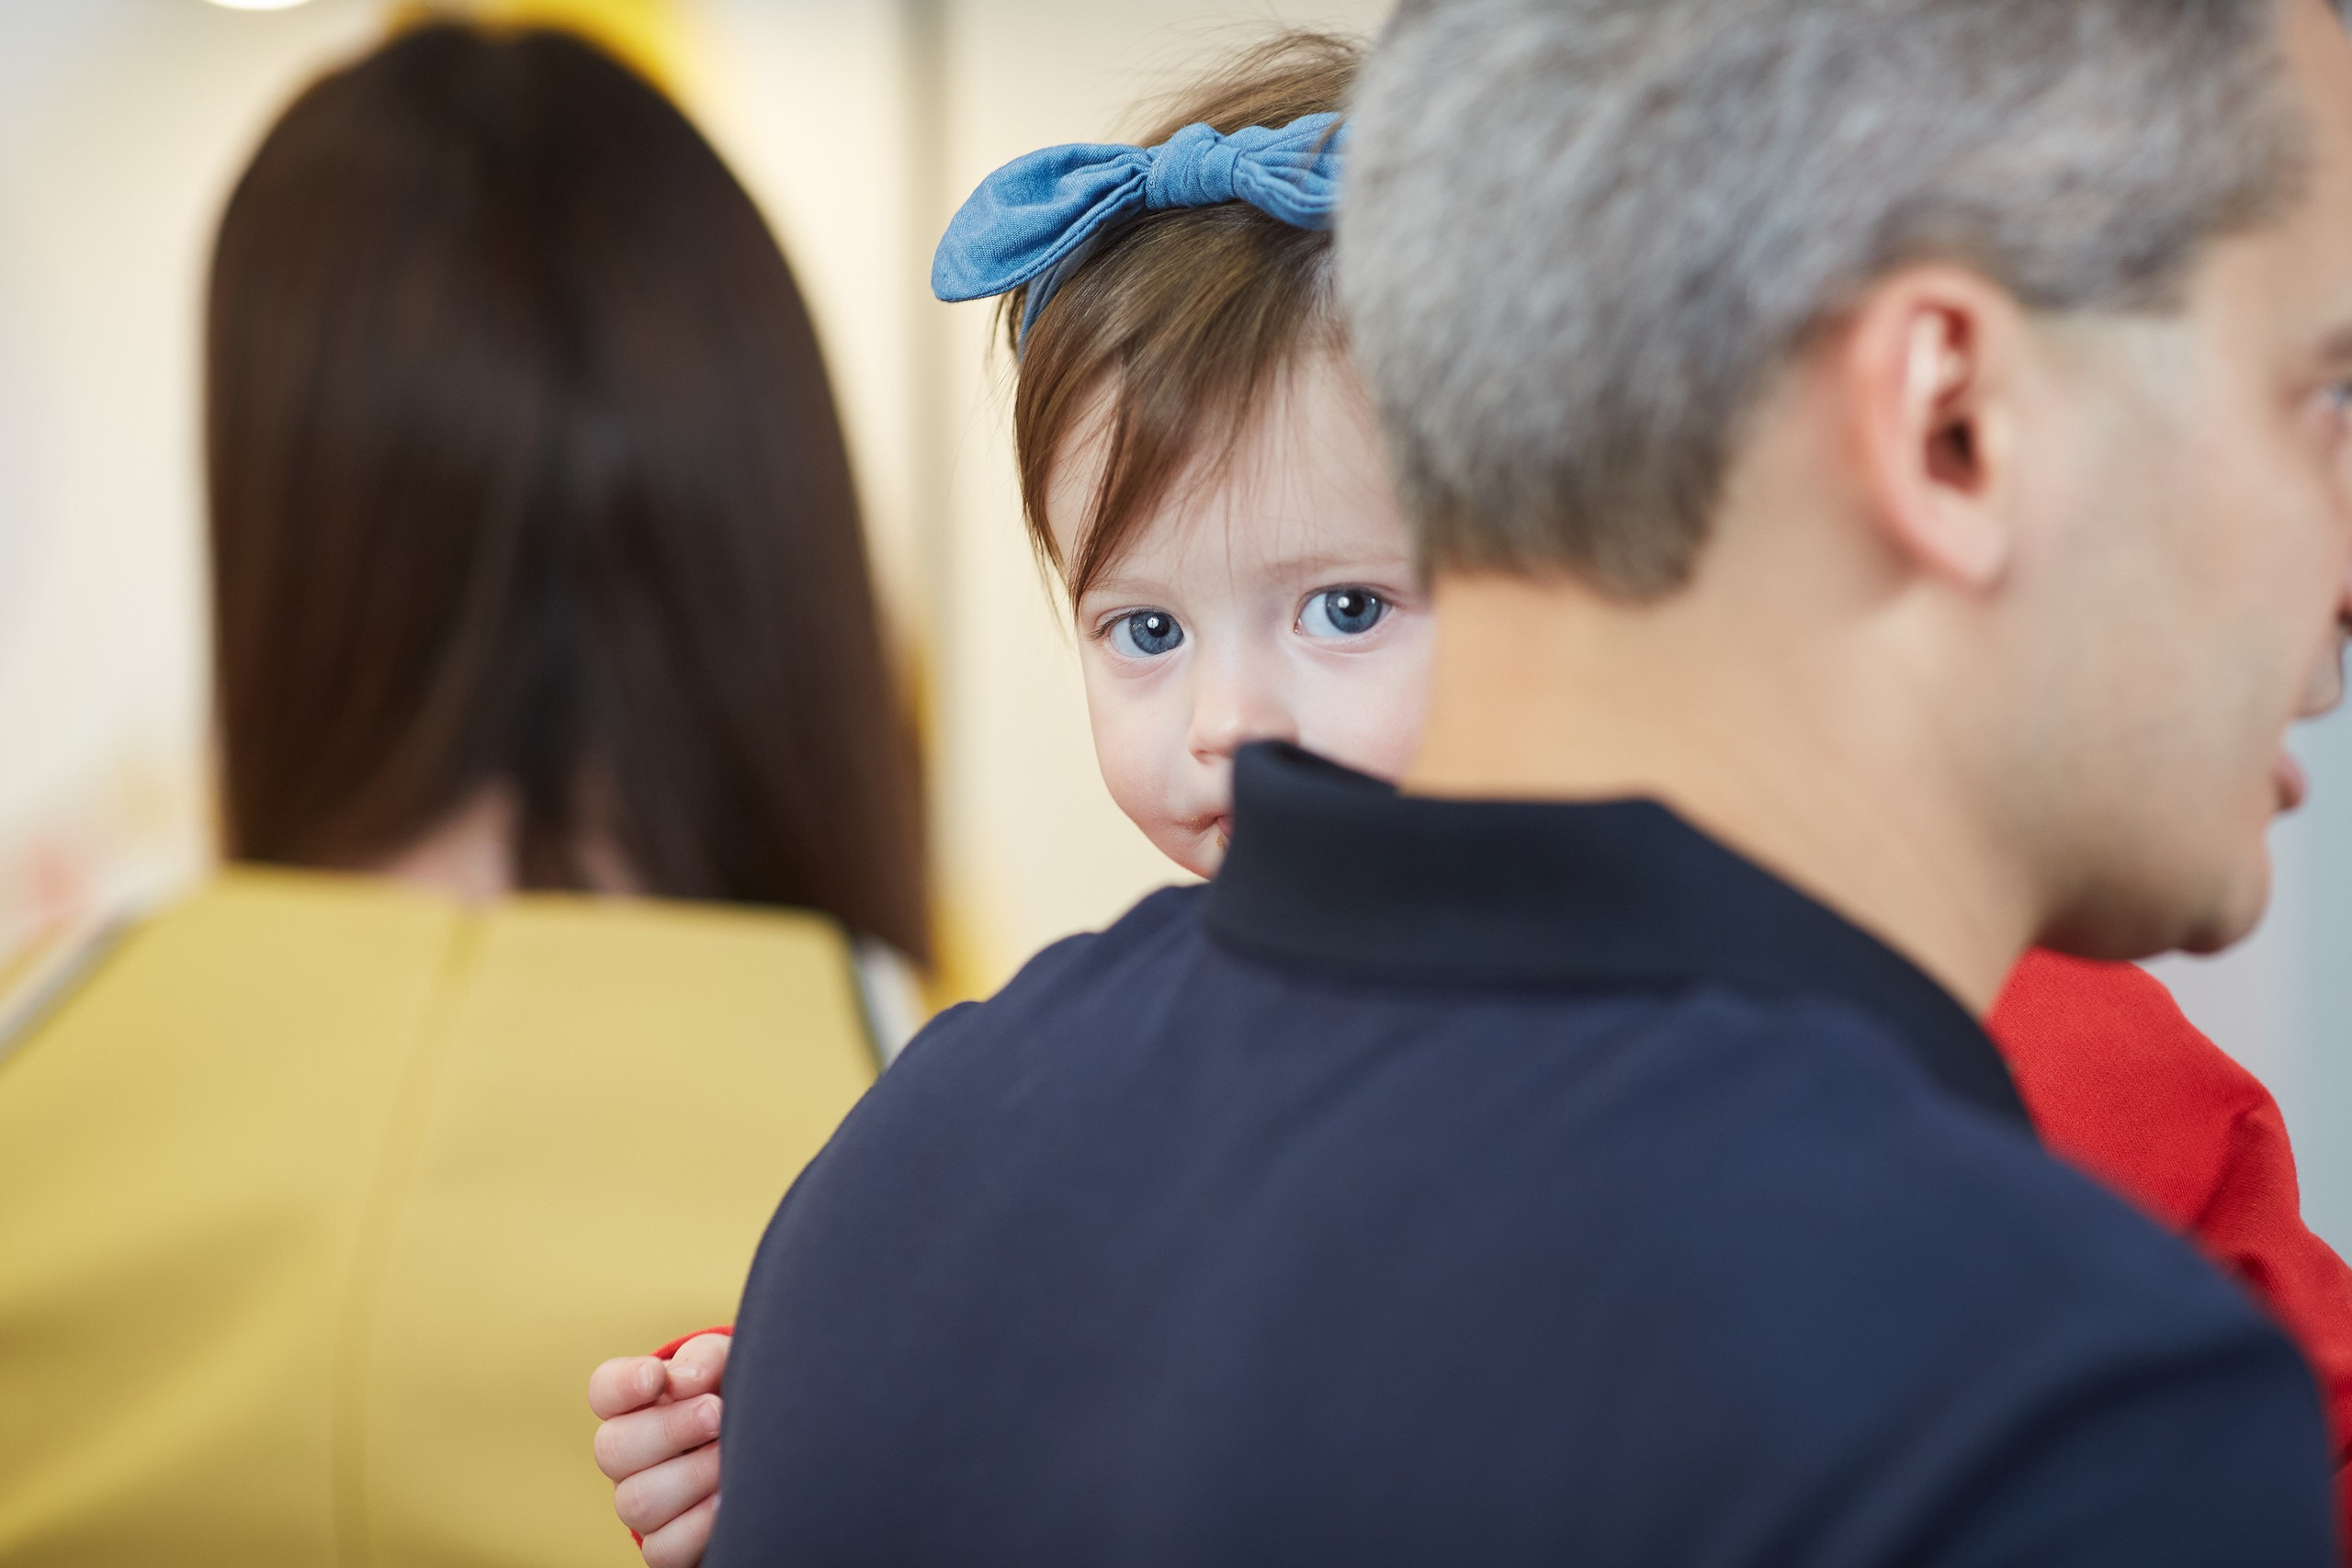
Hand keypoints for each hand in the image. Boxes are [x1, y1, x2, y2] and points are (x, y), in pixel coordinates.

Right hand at [590, 1333, 729, 1567]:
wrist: (767, 1454)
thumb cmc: (735, 1400)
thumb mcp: (726, 1367)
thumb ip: (703, 1360)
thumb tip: (683, 1381)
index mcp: (636, 1405)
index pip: (605, 1390)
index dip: (623, 1385)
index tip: (657, 1376)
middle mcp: (628, 1456)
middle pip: (612, 1448)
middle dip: (669, 1429)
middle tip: (715, 1414)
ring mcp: (641, 1503)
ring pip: (636, 1502)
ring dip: (691, 1476)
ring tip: (730, 1459)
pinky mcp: (665, 1545)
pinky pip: (663, 1547)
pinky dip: (700, 1523)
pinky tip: (728, 1499)